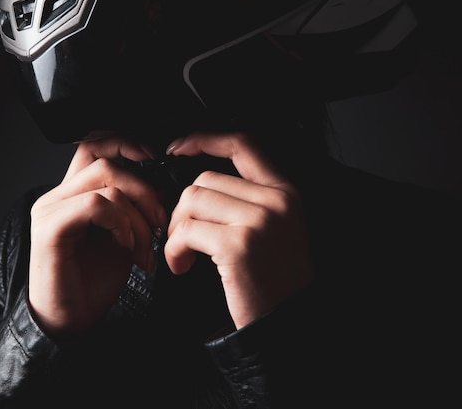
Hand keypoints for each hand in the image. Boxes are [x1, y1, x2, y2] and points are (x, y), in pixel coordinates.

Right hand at [28, 134, 166, 337]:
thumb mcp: (124, 237)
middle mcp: (58, 196)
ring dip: (136, 213)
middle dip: (145, 190)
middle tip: (160, 224)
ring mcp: (51, 210)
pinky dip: (119, 222)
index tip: (154, 159)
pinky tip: (125, 247)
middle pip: (107, 162)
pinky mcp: (50, 229)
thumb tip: (160, 190)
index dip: (125, 143)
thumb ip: (134, 210)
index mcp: (74, 194)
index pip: (94, 146)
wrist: (70, 320)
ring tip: (144, 246)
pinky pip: (94, 205)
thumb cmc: (93, 282)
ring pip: (105, 180)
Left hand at [164, 132, 313, 328]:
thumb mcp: (274, 230)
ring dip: (176, 230)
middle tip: (184, 238)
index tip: (178, 147)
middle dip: (183, 209)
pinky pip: (187, 231)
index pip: (241, 146)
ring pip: (192, 200)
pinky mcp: (238, 245)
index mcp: (284, 192)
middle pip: (205, 179)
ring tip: (184, 254)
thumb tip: (198, 185)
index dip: (205, 139)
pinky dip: (175, 249)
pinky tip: (182, 266)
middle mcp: (275, 201)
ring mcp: (258, 221)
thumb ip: (246, 201)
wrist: (286, 322)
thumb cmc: (273, 281)